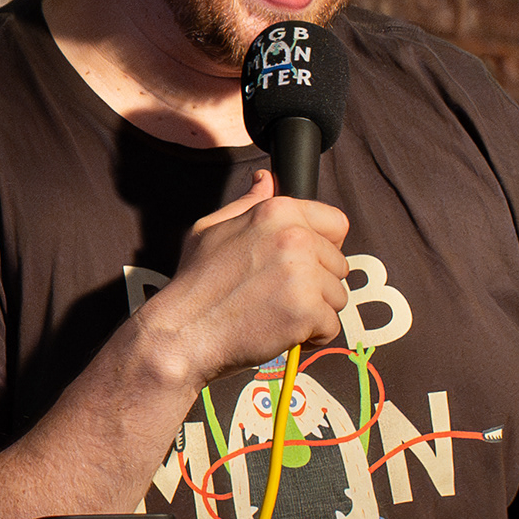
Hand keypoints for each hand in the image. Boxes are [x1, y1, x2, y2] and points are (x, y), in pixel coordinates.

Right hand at [133, 169, 347, 386]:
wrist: (181, 331)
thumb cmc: (194, 284)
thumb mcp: (212, 229)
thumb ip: (248, 203)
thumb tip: (265, 180)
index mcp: (277, 212)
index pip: (336, 224)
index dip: (324, 248)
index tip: (303, 265)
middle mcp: (295, 238)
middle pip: (338, 264)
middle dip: (316, 284)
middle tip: (276, 295)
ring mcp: (303, 275)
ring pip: (337, 297)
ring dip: (314, 312)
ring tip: (275, 314)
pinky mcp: (307, 311)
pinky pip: (331, 327)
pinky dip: (310, 337)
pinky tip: (281, 332)